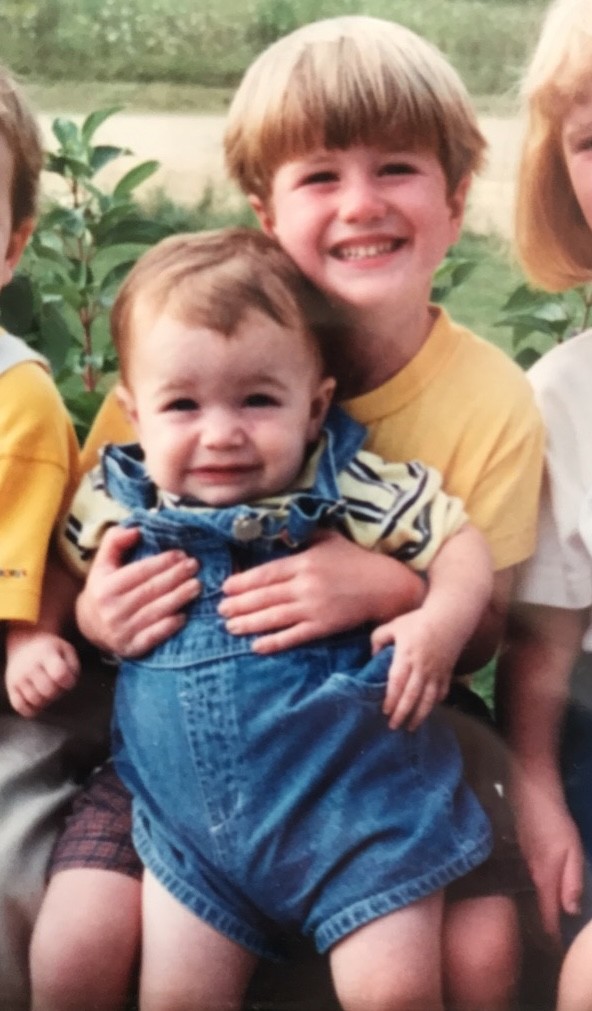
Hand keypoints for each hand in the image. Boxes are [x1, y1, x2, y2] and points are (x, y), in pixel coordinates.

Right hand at [5, 626, 79, 717]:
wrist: (25, 644)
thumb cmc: (52, 651)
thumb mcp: (66, 650)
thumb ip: (73, 668)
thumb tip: (68, 684)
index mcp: (46, 653)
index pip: (59, 674)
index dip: (68, 681)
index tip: (68, 680)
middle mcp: (29, 665)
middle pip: (48, 691)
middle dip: (58, 692)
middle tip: (58, 686)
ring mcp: (18, 677)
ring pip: (36, 701)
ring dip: (47, 701)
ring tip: (48, 690)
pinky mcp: (11, 687)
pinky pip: (22, 707)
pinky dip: (33, 709)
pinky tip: (39, 699)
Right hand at [76, 525, 199, 655]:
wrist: (89, 627)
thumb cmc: (103, 589)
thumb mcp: (102, 564)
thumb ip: (115, 542)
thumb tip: (136, 529)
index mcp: (105, 588)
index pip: (140, 572)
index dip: (163, 562)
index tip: (181, 554)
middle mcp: (112, 610)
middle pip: (151, 590)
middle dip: (176, 577)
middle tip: (195, 566)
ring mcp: (122, 631)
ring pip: (156, 612)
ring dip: (179, 598)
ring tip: (197, 586)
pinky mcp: (132, 647)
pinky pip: (154, 636)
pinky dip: (170, 626)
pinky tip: (184, 616)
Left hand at [219, 530, 424, 653]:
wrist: (385, 586)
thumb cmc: (355, 560)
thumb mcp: (329, 539)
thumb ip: (301, 534)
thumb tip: (275, 527)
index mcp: (304, 562)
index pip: (266, 573)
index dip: (243, 582)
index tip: (224, 588)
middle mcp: (306, 585)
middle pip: (265, 597)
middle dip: (239, 605)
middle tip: (219, 611)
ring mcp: (314, 608)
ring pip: (274, 617)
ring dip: (249, 623)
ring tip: (230, 627)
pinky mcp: (324, 626)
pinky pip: (294, 636)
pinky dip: (274, 642)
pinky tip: (257, 646)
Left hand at [371, 610, 452, 730]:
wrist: (449, 619)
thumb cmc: (418, 622)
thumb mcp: (394, 625)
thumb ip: (378, 638)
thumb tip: (372, 656)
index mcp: (406, 656)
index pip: (397, 682)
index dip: (391, 699)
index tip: (385, 711)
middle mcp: (422, 668)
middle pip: (412, 696)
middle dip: (402, 713)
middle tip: (393, 726)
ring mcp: (436, 672)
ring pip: (428, 699)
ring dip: (419, 715)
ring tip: (411, 727)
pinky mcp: (446, 674)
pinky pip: (441, 693)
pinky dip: (435, 704)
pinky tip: (427, 710)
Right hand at [513, 771, 583, 939]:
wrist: (532, 795)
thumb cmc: (556, 823)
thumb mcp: (573, 852)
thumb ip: (572, 883)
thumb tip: (571, 912)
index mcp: (545, 880)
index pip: (547, 917)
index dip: (554, 936)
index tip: (561, 949)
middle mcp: (531, 876)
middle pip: (539, 908)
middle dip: (548, 924)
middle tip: (560, 935)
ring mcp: (525, 864)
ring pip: (534, 893)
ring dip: (544, 905)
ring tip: (555, 915)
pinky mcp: (523, 854)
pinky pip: (531, 878)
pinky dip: (539, 888)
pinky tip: (546, 885)